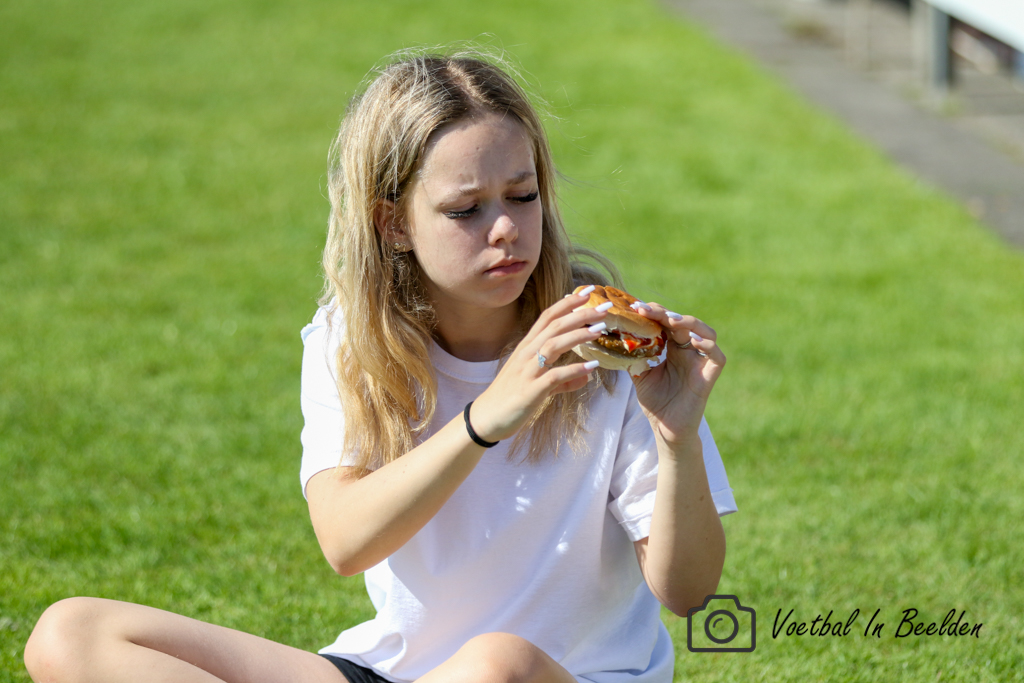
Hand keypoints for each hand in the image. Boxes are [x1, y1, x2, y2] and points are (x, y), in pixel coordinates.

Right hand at [469, 286, 610, 442]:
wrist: (486, 418)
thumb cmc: (511, 397)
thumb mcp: (540, 385)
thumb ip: (564, 379)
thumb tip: (586, 376)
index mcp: (527, 347)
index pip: (548, 317)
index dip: (567, 303)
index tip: (587, 291)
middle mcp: (526, 354)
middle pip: (554, 325)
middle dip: (579, 314)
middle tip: (604, 307)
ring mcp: (527, 371)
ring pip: (553, 344)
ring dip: (578, 335)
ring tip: (600, 330)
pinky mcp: (530, 390)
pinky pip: (554, 376)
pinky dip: (573, 370)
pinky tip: (591, 367)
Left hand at [629, 301, 725, 446]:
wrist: (665, 429)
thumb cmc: (655, 402)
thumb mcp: (640, 374)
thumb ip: (634, 355)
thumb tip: (616, 336)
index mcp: (674, 348)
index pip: (667, 322)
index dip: (654, 312)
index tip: (635, 308)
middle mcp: (689, 351)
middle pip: (683, 323)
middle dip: (664, 313)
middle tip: (645, 310)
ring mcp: (701, 362)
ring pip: (707, 333)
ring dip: (689, 323)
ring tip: (670, 320)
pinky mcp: (709, 376)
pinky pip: (717, 356)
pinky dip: (708, 345)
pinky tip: (692, 340)